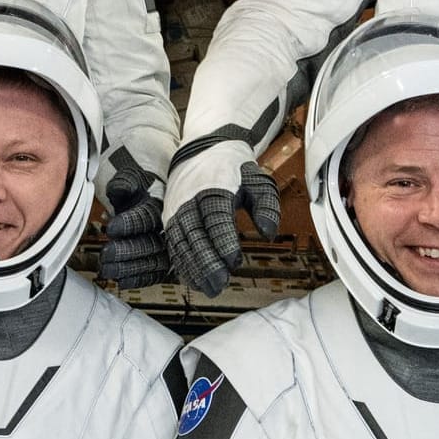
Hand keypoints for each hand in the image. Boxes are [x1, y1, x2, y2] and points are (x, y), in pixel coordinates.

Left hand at [100, 149, 169, 289]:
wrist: (150, 199)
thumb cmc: (138, 191)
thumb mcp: (130, 179)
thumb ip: (124, 182)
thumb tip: (120, 189)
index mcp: (159, 207)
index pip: (147, 217)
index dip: (130, 224)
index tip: (112, 227)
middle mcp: (166, 229)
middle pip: (151, 244)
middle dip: (127, 251)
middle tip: (107, 253)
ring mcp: (167, 248)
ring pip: (153, 263)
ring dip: (129, 269)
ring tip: (108, 269)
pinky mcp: (164, 265)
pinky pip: (155, 276)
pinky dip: (139, 280)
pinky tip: (123, 281)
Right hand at [164, 147, 281, 295]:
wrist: (202, 150)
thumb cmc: (234, 169)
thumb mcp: (257, 179)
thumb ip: (267, 205)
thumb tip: (269, 233)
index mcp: (213, 187)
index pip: (216, 216)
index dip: (223, 239)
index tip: (235, 260)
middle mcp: (189, 199)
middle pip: (195, 233)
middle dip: (206, 261)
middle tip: (220, 283)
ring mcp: (176, 210)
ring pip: (180, 243)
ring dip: (193, 268)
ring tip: (209, 288)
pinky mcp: (170, 220)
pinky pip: (173, 245)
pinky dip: (182, 265)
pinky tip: (194, 281)